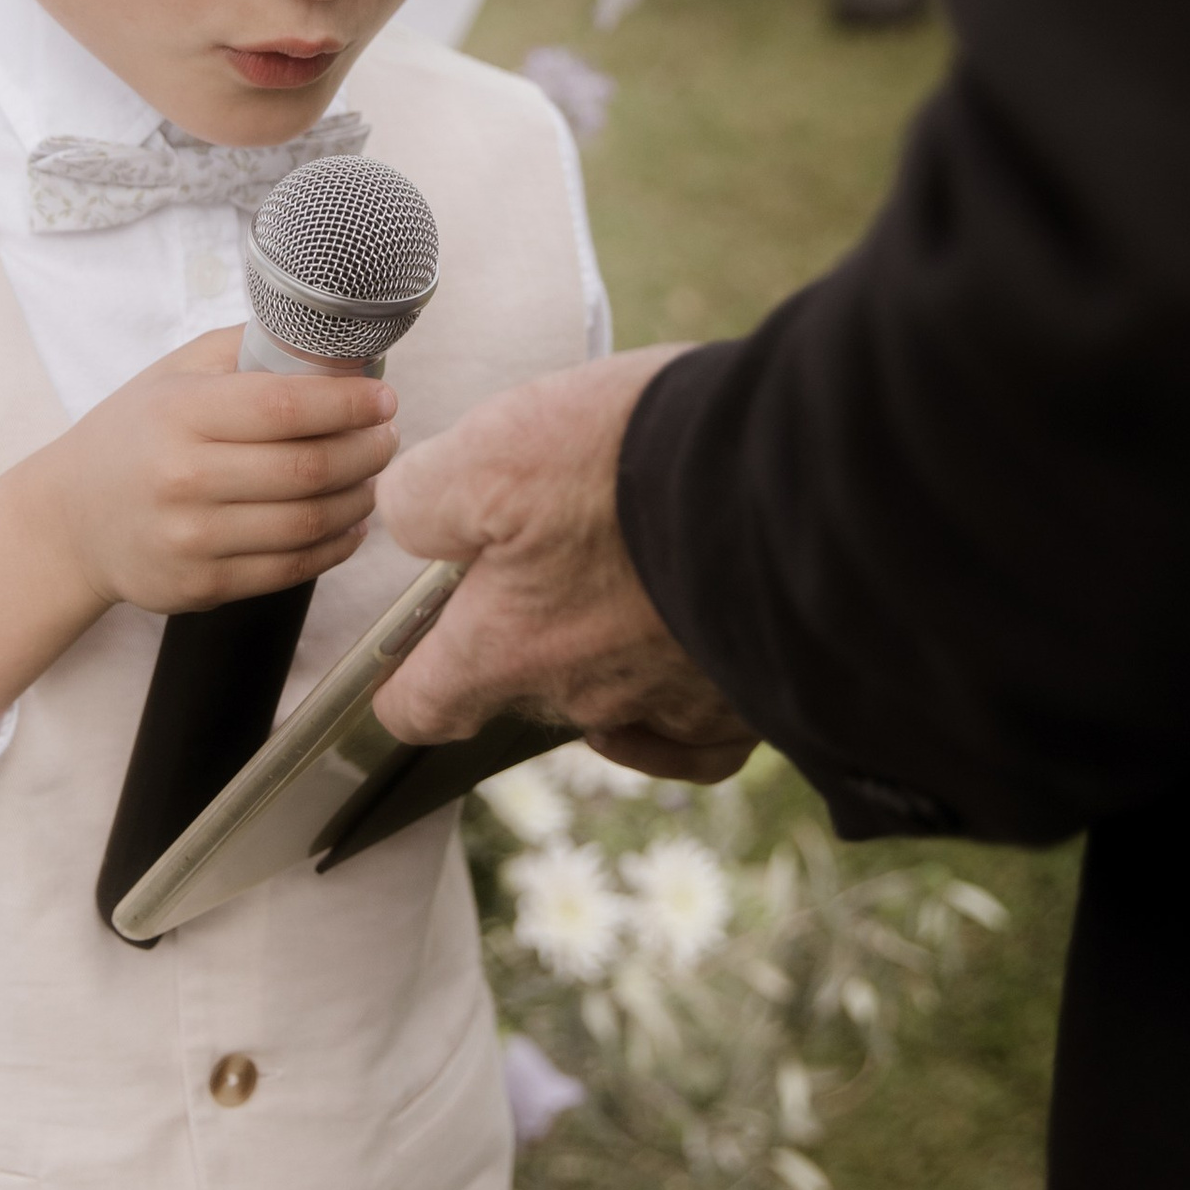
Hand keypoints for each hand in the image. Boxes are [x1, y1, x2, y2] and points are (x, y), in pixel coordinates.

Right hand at [0, 330, 395, 753]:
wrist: (69, 521)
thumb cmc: (134, 436)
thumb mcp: (175, 374)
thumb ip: (250, 350)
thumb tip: (336, 341)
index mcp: (180, 414)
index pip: (287, 406)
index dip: (349, 403)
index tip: (382, 398)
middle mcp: (184, 479)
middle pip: (308, 468)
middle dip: (367, 451)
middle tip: (387, 436)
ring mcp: (192, 539)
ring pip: (309, 523)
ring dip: (358, 499)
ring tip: (372, 477)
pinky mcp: (202, 587)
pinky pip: (291, 568)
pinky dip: (336, 545)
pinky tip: (349, 522)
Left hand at [376, 350, 756, 782]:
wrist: (789, 483)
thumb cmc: (630, 465)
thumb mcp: (488, 450)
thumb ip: (425, 497)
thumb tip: (410, 523)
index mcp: (506, 647)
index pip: (421, 706)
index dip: (401, 683)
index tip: (400, 660)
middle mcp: (582, 695)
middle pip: (519, 690)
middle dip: (513, 635)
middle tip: (532, 557)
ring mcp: (668, 706)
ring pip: (608, 699)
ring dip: (600, 649)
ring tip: (612, 580)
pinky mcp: (743, 698)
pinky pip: (694, 738)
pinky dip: (671, 716)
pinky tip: (663, 679)